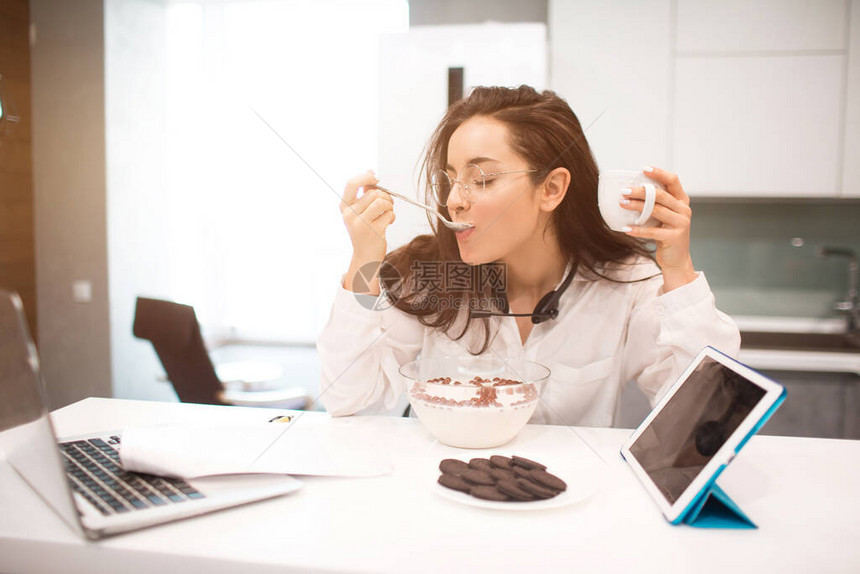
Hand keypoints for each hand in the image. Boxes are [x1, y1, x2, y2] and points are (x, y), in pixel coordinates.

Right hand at [340, 171, 395, 292]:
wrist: (365, 256)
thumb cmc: (364, 232)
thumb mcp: (359, 212)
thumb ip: (364, 193)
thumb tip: (370, 172)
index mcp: (345, 207)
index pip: (351, 184)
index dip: (365, 177)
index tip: (375, 178)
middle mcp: (350, 215)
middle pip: (373, 193)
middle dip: (385, 196)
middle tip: (388, 204)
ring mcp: (360, 224)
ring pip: (382, 202)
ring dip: (390, 206)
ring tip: (388, 213)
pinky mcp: (373, 231)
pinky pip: (389, 214)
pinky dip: (392, 217)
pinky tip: (388, 223)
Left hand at [620, 166, 696, 291]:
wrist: (676, 259)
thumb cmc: (665, 234)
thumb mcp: (664, 216)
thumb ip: (655, 204)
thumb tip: (630, 191)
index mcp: (682, 201)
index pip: (673, 180)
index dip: (659, 173)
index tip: (643, 169)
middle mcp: (684, 210)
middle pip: (660, 195)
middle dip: (640, 191)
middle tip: (624, 191)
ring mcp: (681, 223)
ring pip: (656, 210)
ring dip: (636, 206)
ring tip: (622, 204)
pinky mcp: (674, 237)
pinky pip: (652, 231)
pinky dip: (637, 230)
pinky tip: (625, 228)